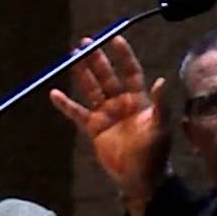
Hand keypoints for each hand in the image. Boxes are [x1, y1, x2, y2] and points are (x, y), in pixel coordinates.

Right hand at [49, 36, 171, 211]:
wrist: (141, 177)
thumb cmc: (155, 152)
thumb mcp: (160, 127)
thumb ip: (160, 104)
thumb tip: (161, 81)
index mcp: (139, 99)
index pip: (130, 71)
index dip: (123, 55)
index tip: (114, 38)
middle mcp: (121, 102)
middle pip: (106, 75)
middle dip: (95, 59)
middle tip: (84, 42)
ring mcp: (106, 114)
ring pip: (91, 88)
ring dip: (81, 73)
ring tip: (70, 56)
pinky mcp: (94, 128)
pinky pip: (77, 113)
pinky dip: (66, 104)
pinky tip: (54, 93)